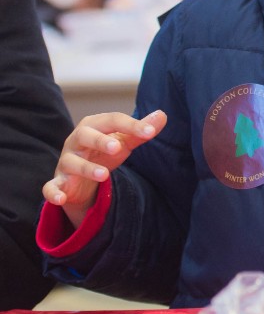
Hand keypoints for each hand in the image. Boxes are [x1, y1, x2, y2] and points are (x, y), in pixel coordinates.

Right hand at [43, 111, 167, 228]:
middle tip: (118, 147)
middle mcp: (76, 141)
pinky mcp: (58, 182)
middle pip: (84, 135)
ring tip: (104, 175)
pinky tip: (61, 198)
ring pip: (71, 162)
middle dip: (100, 140)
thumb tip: (162, 115)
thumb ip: (141, 131)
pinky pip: (51, 187)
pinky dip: (53, 192)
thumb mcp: (124, 141)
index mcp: (94, 126)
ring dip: (86, 168)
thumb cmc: (104, 151)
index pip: (111, 120)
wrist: (82, 175)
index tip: (151, 132)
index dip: (131, 125)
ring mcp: (66, 162)